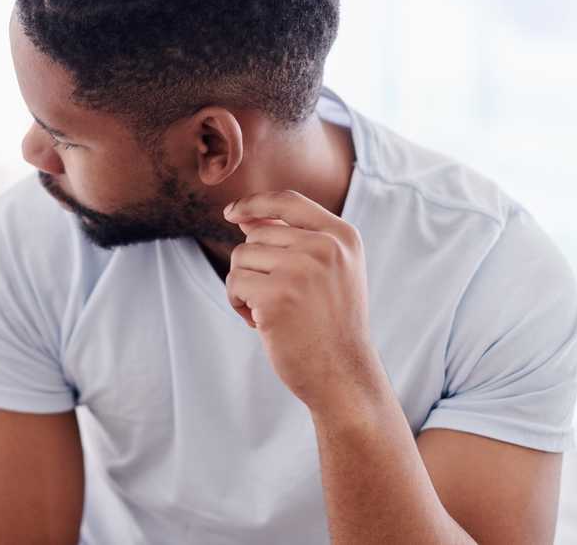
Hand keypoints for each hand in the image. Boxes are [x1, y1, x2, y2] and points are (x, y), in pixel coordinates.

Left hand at [223, 190, 380, 414]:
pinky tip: (261, 324)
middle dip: (254, 265)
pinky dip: (238, 303)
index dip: (255, 202)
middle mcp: (325, 247)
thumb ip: (292, 240)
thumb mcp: (327, 272)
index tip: (233, 212)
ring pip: (241, 257)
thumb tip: (244, 216)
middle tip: (276, 298)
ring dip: (244, 286)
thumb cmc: (330, 324)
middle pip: (257, 234)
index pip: (288, 200)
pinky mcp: (278, 294)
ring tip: (270, 311)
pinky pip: (234, 282)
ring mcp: (302, 269)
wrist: (344, 375)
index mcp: (342, 236)